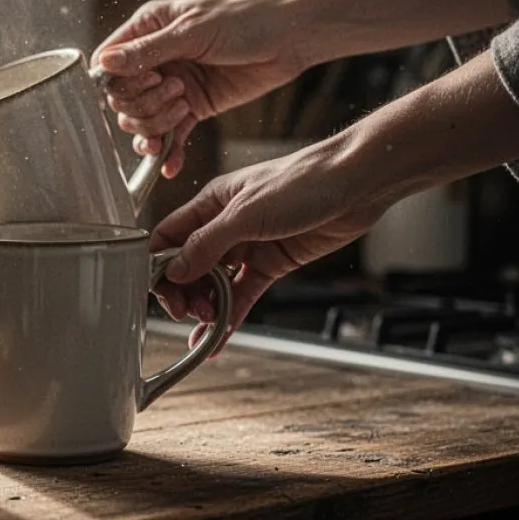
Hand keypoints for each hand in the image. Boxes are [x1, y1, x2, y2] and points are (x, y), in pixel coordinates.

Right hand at [94, 0, 310, 176]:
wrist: (291, 37)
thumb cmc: (246, 18)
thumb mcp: (193, 31)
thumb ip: (148, 52)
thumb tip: (105, 64)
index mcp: (149, 29)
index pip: (109, 63)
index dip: (118, 82)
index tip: (147, 82)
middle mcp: (156, 59)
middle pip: (122, 98)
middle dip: (144, 104)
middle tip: (176, 92)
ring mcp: (174, 86)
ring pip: (142, 120)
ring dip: (156, 125)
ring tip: (183, 110)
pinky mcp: (194, 108)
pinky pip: (171, 136)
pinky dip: (169, 152)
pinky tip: (170, 165)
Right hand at [150, 143, 385, 335]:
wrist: (358, 183)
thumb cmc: (304, 181)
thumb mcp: (246, 213)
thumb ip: (207, 243)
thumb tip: (174, 271)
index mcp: (210, 204)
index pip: (169, 239)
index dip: (160, 267)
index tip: (162, 294)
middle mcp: (225, 226)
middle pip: (189, 267)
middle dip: (185, 293)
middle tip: (190, 313)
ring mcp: (248, 247)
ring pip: (215, 285)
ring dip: (207, 308)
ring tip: (208, 326)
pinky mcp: (271, 264)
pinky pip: (243, 295)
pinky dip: (231, 316)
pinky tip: (219, 338)